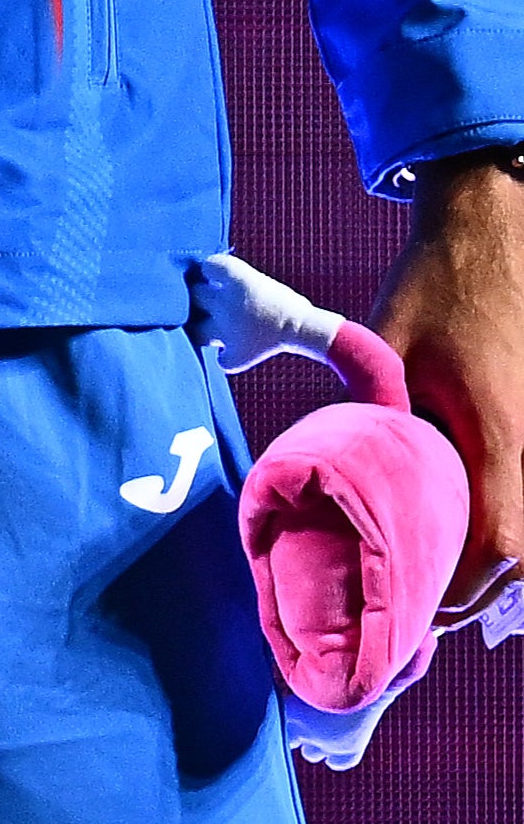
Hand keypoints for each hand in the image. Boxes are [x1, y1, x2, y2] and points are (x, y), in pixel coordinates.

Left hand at [379, 157, 523, 626]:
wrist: (493, 234)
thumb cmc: (437, 286)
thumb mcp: (391, 348)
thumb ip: (375, 411)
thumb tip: (338, 471)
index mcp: (500, 436)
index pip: (497, 544)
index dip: (457, 586)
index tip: (411, 607)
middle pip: (517, 555)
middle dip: (466, 589)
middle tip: (406, 609)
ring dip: (481, 563)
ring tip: (421, 581)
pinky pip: (521, 499)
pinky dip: (492, 529)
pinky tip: (451, 534)